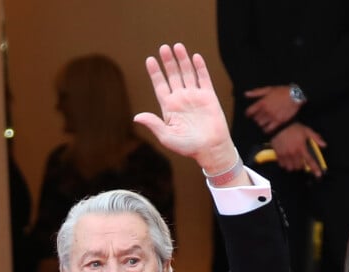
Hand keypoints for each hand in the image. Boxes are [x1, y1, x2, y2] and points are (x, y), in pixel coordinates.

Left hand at [134, 43, 235, 174]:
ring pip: (187, 74)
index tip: (150, 60)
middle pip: (173, 76)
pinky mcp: (209, 97)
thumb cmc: (189, 147)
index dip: (155, 73)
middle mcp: (181, 99)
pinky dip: (200, 68)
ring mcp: (195, 97)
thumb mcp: (167, 137)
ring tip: (177, 46)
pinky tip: (195, 57)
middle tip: (163, 48)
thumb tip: (136, 117)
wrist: (211, 149)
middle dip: (168, 62)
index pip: (160, 85)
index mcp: (169, 107)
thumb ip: (154, 125)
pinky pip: (203, 79)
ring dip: (182, 60)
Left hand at [244, 86, 301, 133]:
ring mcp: (272, 117)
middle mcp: (266, 111)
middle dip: (256, 117)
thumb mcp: (268, 89)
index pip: (249, 112)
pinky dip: (266, 129)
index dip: (248, 113)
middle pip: (255, 119)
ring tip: (264, 121)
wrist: (295, 95)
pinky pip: (268, 129)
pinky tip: (268, 127)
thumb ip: (256, 92)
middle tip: (259, 116)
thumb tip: (246, 94)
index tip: (249, 114)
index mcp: (262, 102)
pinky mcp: (278, 122)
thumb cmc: (281, 91)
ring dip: (261, 123)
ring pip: (260, 124)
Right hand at [270, 123, 326, 176]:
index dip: (315, 168)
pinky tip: (287, 159)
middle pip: (299, 167)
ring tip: (293, 161)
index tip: (318, 174)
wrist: (279, 125)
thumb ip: (315, 138)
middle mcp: (294, 153)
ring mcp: (285, 155)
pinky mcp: (279, 155)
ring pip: (291, 168)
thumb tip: (324, 144)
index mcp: (301, 148)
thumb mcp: (306, 131)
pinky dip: (285, 164)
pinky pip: (283, 165)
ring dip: (293, 166)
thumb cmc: (293, 128)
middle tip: (301, 161)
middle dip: (301, 165)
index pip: (310, 161)